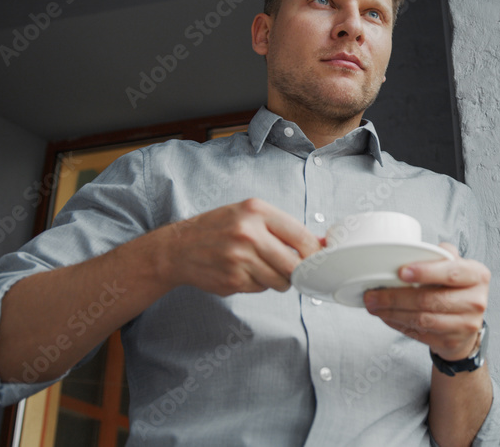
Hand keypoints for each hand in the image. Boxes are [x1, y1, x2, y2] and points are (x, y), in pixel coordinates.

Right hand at [152, 198, 321, 295]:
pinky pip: (261, 288)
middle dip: (297, 271)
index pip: (301, 235)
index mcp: (256, 211)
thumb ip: (284, 228)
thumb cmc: (219, 229)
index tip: (318, 259)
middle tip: (293, 269)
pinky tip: (243, 272)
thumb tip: (321, 243)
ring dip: (278, 280)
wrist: (178, 248)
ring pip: (280, 280)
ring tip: (262, 268)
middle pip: (294, 264)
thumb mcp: (249, 215)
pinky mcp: (233, 279)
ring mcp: (240, 258)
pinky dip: (258, 284)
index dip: (315, 252)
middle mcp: (248, 233)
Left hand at [363, 243, 489, 359]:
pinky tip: (386, 316)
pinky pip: (419, 333)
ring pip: (422, 319)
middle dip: (396, 297)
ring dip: (392, 313)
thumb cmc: (456, 288)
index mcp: (477, 276)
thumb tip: (412, 250)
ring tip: (374, 306)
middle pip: (430, 300)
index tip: (401, 272)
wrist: (467, 322)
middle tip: (372, 294)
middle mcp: (475, 301)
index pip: (451, 273)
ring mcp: (465, 324)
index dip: (425, 272)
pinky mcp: (451, 342)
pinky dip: (398, 324)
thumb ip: (440, 256)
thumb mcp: (455, 266)